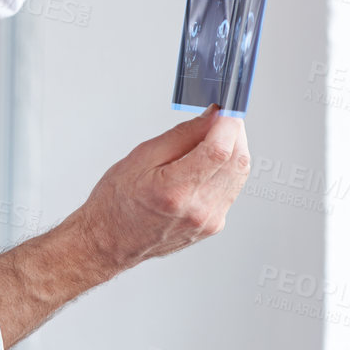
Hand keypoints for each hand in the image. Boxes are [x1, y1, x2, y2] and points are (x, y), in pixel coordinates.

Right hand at [75, 105, 250, 273]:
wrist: (111, 240)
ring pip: (239, 175)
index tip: (226, 109)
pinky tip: (205, 166)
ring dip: (232, 152)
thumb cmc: (118, 201)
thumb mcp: (141, 157)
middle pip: (237, 162)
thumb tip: (212, 117)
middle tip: (220, 119)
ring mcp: (208, 221)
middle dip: (234, 133)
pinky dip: (224, 171)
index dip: (229, 124)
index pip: (219, 151)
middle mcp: (197, 209)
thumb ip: (182, 135)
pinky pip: (231, 189)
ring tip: (208, 142)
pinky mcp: (213, 226)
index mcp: (175, 190)